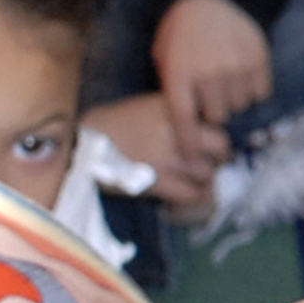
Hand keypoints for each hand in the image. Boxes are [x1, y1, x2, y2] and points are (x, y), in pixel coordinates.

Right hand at [84, 91, 222, 216]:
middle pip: (220, 146)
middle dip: (220, 157)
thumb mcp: (146, 105)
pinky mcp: (159, 182)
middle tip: (215, 162)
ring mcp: (168, 157)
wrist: (83, 145)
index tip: (214, 142)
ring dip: (205, 178)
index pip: (214, 121)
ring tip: (197, 180)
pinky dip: (194, 197)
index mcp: (173, 108)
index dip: (217, 134)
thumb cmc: (113, 123)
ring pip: (207, 172)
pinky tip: (187, 195)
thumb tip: (200, 123)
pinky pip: (192, 193)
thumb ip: (174, 112)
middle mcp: (176, 131)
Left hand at [153, 0, 273, 150]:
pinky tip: (242, 74)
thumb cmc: (181, 32)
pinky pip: (260, 92)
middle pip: (218, 117)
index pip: (184, 121)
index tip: (192, 159)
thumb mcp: (164, 57)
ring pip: (241, 106)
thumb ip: (173, 89)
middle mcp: (209, 73)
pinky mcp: (259, 60)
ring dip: (234, 100)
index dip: (189, 144)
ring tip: (226, 81)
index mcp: (180, 73)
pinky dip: (253, 90)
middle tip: (210, 98)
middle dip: (214, 112)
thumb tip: (185, 125)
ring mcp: (236, 67)